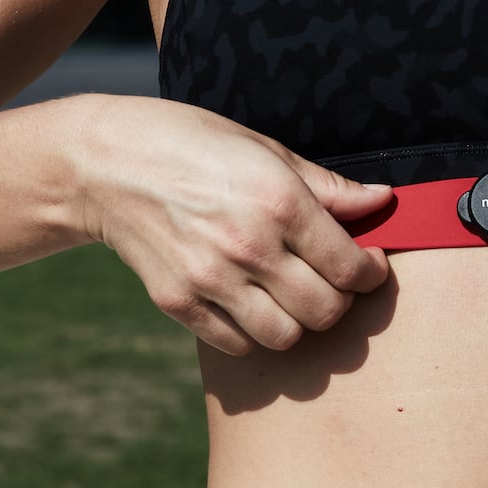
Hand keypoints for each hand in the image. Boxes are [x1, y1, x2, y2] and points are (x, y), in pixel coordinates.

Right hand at [76, 97, 391, 354]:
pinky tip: (250, 302)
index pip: (352, 267)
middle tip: (331, 282)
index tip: (367, 264)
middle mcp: (249, 246)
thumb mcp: (266, 149)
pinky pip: (237, 344)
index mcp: (281, 202)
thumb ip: (329, 186)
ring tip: (291, 295)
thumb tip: (384, 200)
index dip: (371, 273)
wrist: (103, 162)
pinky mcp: (177, 302)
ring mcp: (210, 279)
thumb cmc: (192, 143)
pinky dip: (252, 333)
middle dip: (340, 300)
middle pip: (326, 311)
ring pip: (285, 337)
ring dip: (297, 322)